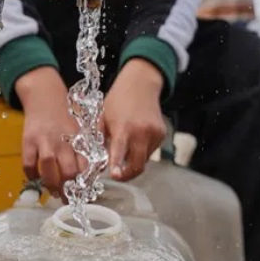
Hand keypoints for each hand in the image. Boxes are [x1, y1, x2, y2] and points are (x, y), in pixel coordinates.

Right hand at [14, 67, 81, 195]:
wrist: (45, 97)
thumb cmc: (66, 117)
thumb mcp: (80, 130)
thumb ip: (85, 149)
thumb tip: (93, 172)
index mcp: (78, 140)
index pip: (84, 166)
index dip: (84, 182)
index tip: (84, 193)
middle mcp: (62, 141)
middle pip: (68, 170)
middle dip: (68, 189)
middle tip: (68, 199)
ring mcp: (44, 141)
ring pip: (48, 169)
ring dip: (51, 185)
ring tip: (54, 193)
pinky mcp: (28, 141)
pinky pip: (28, 163)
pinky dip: (31, 175)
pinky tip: (35, 178)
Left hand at [101, 58, 166, 181]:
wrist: (141, 84)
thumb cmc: (118, 100)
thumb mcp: (103, 117)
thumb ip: (100, 139)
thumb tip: (98, 162)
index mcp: (123, 127)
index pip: (119, 152)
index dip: (117, 167)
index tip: (114, 176)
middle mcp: (142, 132)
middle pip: (137, 164)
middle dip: (127, 174)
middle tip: (118, 175)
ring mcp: (154, 134)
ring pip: (144, 159)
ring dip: (134, 159)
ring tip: (126, 145)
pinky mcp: (162, 134)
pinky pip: (150, 151)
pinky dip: (142, 150)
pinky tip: (137, 137)